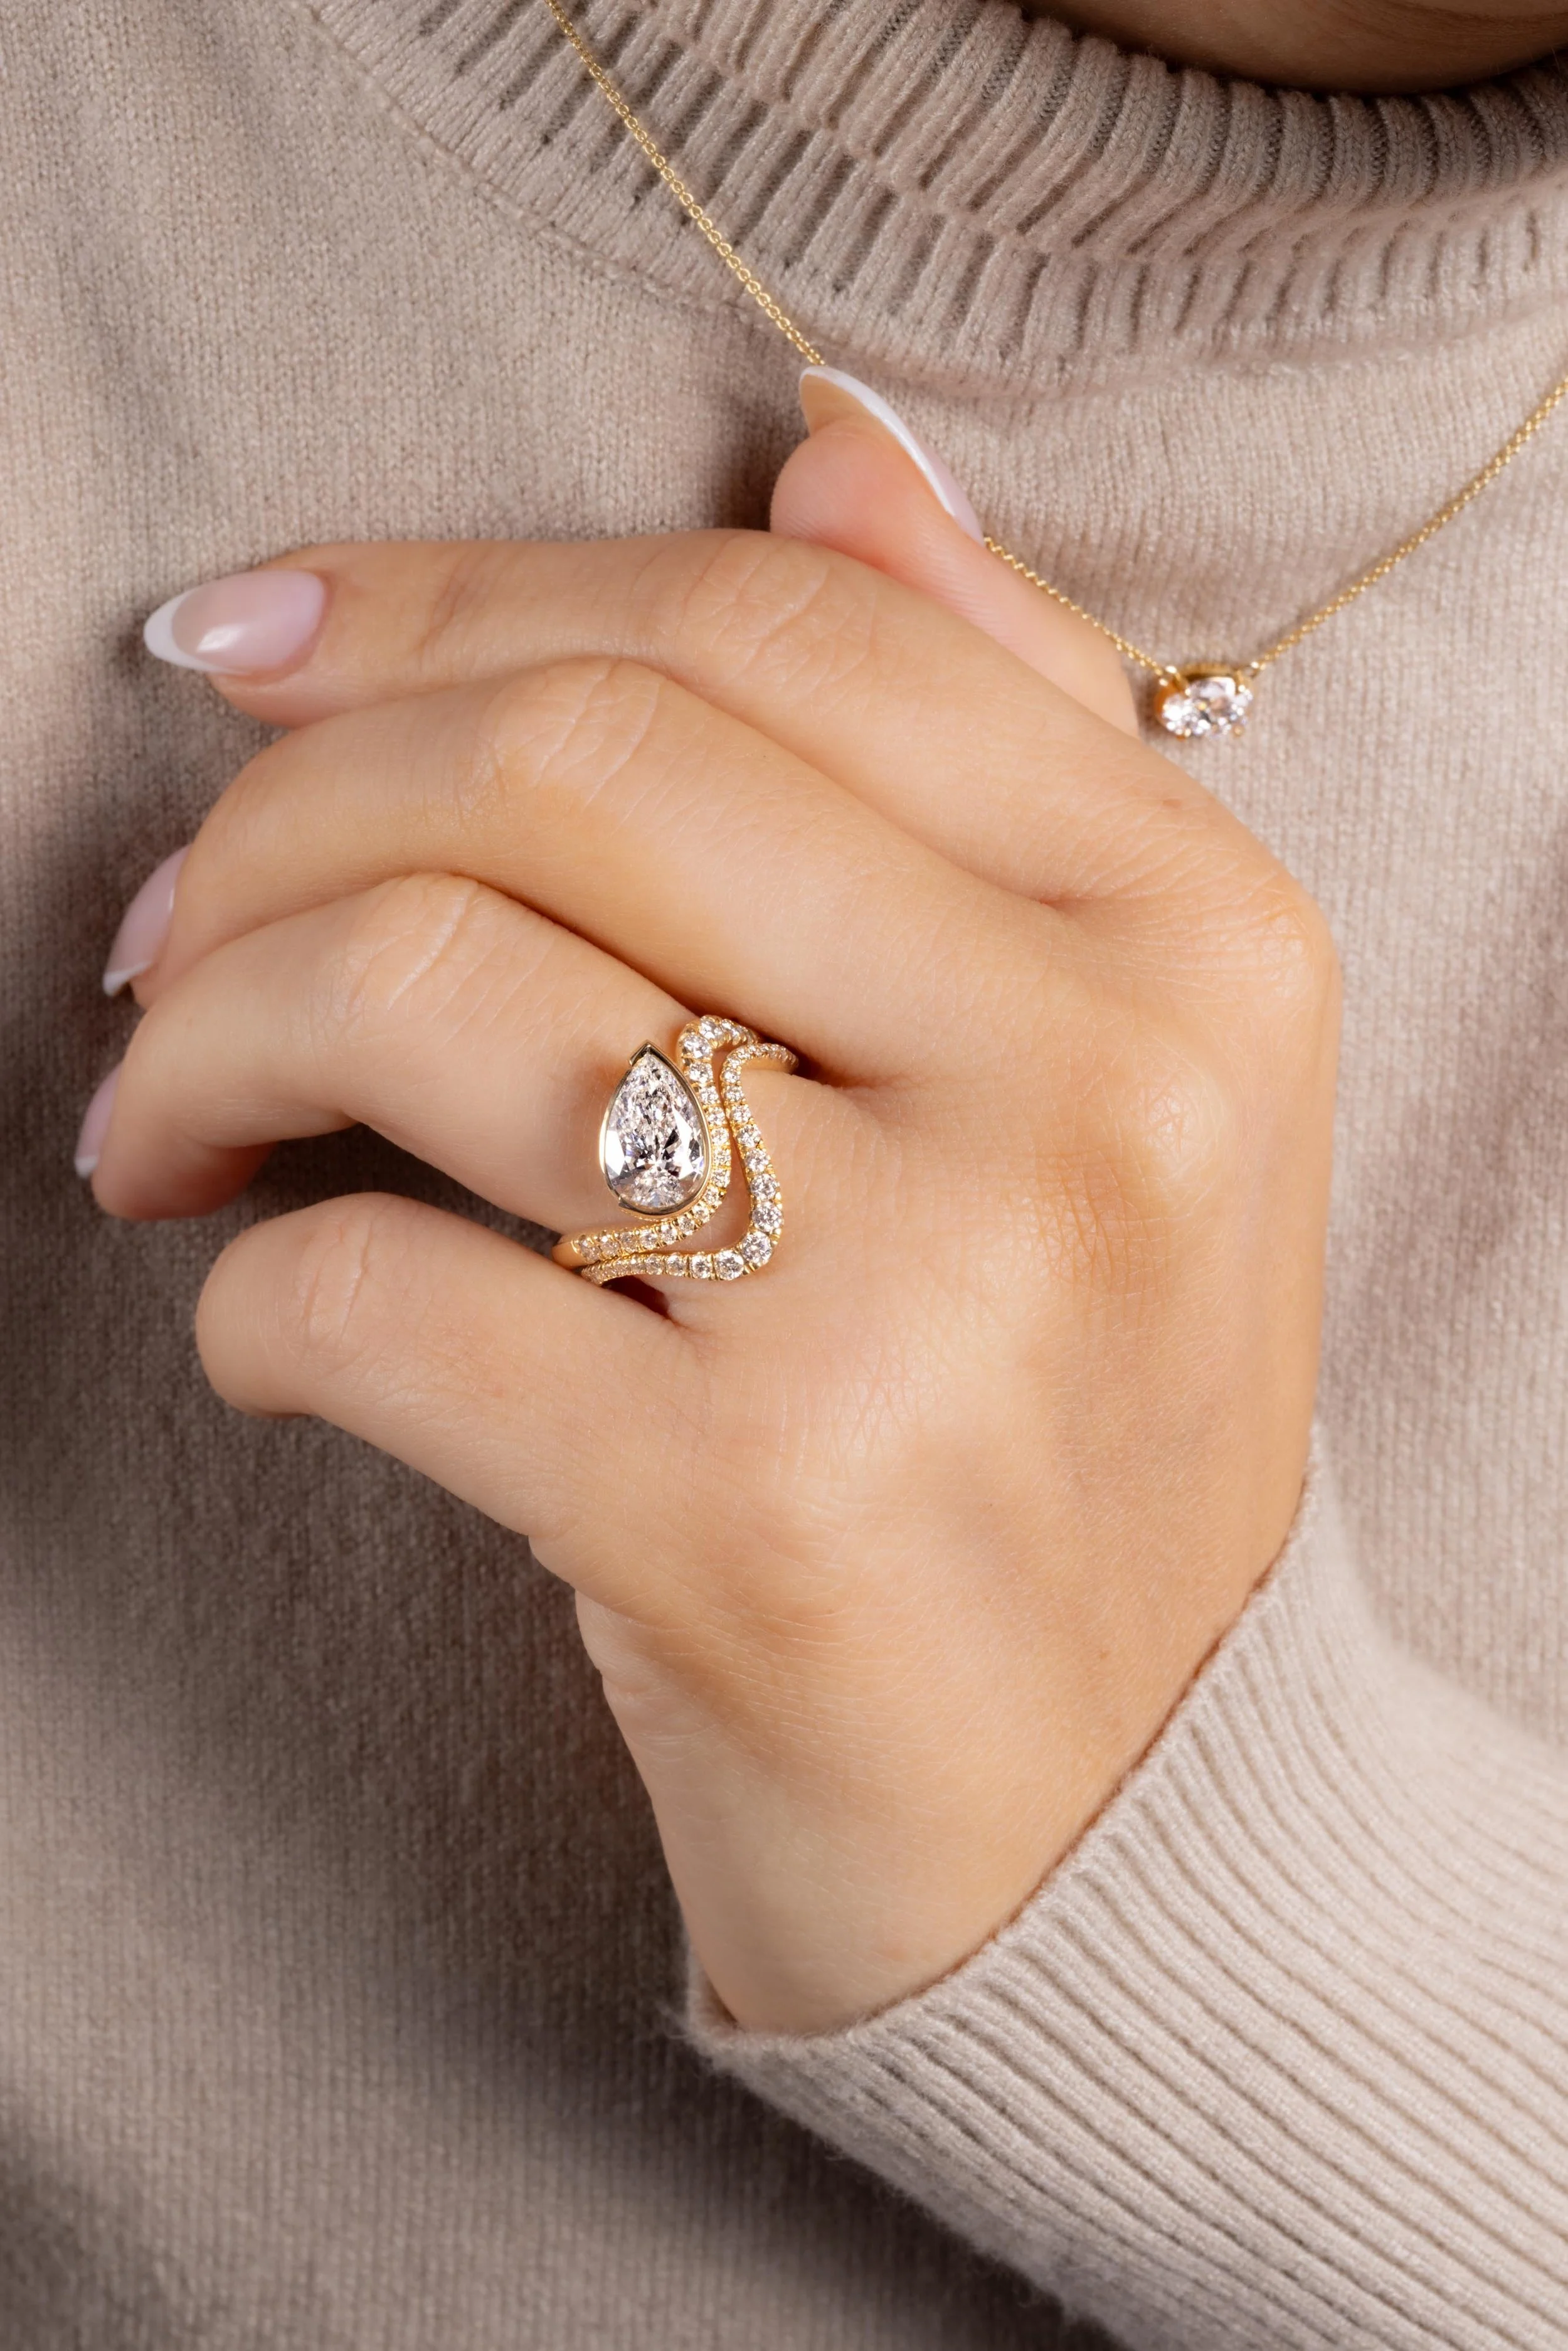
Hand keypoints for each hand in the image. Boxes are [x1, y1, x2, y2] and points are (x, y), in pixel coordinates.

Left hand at [88, 399, 1337, 2032]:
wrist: (1124, 1823)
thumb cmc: (1069, 1424)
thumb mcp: (1127, 1062)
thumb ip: (1000, 733)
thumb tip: (835, 447)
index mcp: (1196, 933)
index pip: (769, 624)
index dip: (446, 593)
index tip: (243, 647)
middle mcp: (1102, 1085)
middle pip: (578, 758)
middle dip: (283, 807)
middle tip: (163, 928)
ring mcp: (938, 1300)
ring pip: (434, 982)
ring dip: (209, 1029)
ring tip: (160, 1121)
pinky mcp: (758, 1517)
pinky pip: (376, 1296)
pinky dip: (250, 1299)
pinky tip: (270, 1327)